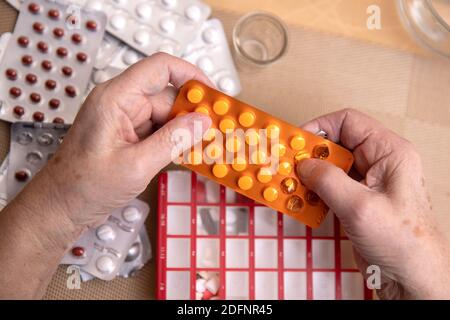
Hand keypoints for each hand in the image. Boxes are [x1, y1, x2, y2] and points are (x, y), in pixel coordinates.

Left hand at [18, 53, 211, 228]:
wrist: (60, 207)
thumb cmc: (83, 186)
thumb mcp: (136, 165)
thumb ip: (173, 141)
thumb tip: (201, 122)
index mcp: (115, 98)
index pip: (159, 67)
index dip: (190, 74)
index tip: (211, 93)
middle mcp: (119, 104)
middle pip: (167, 96)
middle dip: (192, 113)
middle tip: (215, 130)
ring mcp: (124, 120)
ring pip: (165, 115)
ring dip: (184, 130)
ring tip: (204, 146)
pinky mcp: (127, 135)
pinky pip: (158, 130)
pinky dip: (174, 141)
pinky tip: (187, 153)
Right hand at [297, 108, 449, 298]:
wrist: (411, 277)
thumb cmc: (402, 242)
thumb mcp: (359, 206)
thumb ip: (328, 180)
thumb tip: (304, 164)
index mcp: (389, 152)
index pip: (349, 122)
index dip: (320, 127)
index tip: (297, 141)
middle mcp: (380, 163)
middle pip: (337, 145)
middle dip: (311, 155)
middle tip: (288, 165)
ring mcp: (369, 182)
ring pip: (332, 167)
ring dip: (310, 175)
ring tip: (291, 184)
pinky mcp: (359, 200)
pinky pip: (332, 187)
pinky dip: (316, 191)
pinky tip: (302, 200)